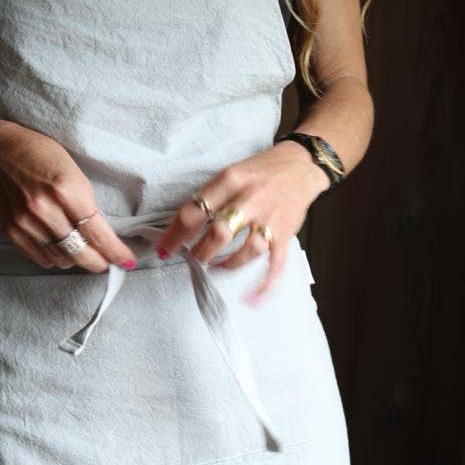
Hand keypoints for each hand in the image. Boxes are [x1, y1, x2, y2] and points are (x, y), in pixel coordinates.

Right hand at [0, 121, 138, 271]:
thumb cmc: (41, 156)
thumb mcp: (75, 173)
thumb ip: (88, 206)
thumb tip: (104, 238)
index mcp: (66, 190)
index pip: (97, 233)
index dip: (115, 252)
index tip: (126, 261)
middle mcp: (45, 209)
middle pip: (81, 253)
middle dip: (100, 263)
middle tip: (108, 263)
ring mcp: (27, 222)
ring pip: (63, 259)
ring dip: (78, 260)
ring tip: (83, 251)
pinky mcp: (13, 231)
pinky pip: (42, 259)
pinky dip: (57, 259)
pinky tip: (62, 249)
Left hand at [156, 140, 329, 300]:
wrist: (301, 164)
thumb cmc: (261, 171)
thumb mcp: (231, 173)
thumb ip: (211, 197)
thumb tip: (184, 225)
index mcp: (230, 181)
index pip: (195, 211)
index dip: (175, 234)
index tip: (163, 249)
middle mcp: (250, 199)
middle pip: (220, 232)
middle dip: (201, 251)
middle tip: (193, 257)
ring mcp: (269, 218)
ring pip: (246, 249)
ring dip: (226, 263)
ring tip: (215, 265)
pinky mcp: (284, 234)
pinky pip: (275, 264)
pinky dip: (264, 284)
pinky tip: (252, 299)